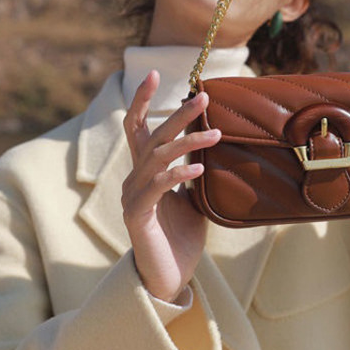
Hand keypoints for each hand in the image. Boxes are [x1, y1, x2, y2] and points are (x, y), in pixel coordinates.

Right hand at [121, 70, 220, 302]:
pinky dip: (178, 176)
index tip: (153, 73)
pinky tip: (200, 169)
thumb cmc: (181, 235)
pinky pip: (157, 188)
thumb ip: (196, 170)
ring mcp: (133, 196)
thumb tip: (216, 142)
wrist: (170, 277)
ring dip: (188, 143)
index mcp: (145, 171)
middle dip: (179, 115)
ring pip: (157, 158)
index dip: (142, 100)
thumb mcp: (194, 197)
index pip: (138, 127)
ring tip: (216, 134)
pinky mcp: (137, 216)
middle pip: (153, 136)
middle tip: (204, 97)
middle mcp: (134, 178)